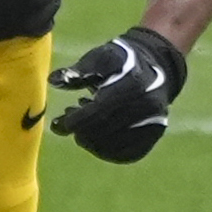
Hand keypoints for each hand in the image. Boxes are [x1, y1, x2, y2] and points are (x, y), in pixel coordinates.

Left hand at [48, 26, 187, 163]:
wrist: (158, 67)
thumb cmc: (121, 62)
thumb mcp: (100, 58)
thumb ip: (78, 70)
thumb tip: (53, 80)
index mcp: (134, 83)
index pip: (100, 110)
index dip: (76, 121)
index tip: (57, 124)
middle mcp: (148, 105)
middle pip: (105, 130)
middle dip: (79, 132)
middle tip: (66, 124)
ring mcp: (154, 123)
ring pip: (114, 146)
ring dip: (90, 142)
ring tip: (82, 127)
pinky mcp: (154, 136)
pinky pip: (126, 154)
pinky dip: (105, 151)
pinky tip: (95, 139)